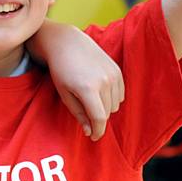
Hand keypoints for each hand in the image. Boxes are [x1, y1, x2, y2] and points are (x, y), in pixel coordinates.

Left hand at [29, 23, 123, 139]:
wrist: (66, 42)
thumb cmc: (60, 69)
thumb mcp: (64, 94)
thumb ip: (78, 114)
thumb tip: (90, 131)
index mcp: (88, 89)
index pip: (99, 118)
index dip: (97, 131)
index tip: (93, 137)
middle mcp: (103, 81)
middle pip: (107, 113)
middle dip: (98, 118)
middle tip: (85, 112)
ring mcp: (112, 74)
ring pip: (115, 105)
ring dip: (105, 107)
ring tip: (90, 98)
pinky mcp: (117, 69)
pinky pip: (120, 94)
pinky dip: (112, 97)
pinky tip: (99, 90)